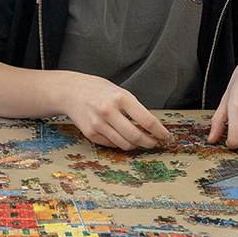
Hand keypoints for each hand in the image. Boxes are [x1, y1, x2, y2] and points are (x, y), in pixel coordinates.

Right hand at [53, 72, 172, 150]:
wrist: (72, 91)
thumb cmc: (100, 91)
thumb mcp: (121, 93)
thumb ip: (135, 110)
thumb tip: (152, 130)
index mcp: (121, 97)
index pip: (147, 120)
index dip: (160, 131)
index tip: (165, 136)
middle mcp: (109, 111)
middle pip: (136, 136)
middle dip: (150, 142)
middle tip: (154, 142)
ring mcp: (98, 123)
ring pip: (125, 144)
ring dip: (136, 145)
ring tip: (140, 140)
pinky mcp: (91, 133)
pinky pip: (112, 145)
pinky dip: (121, 143)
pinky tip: (122, 136)